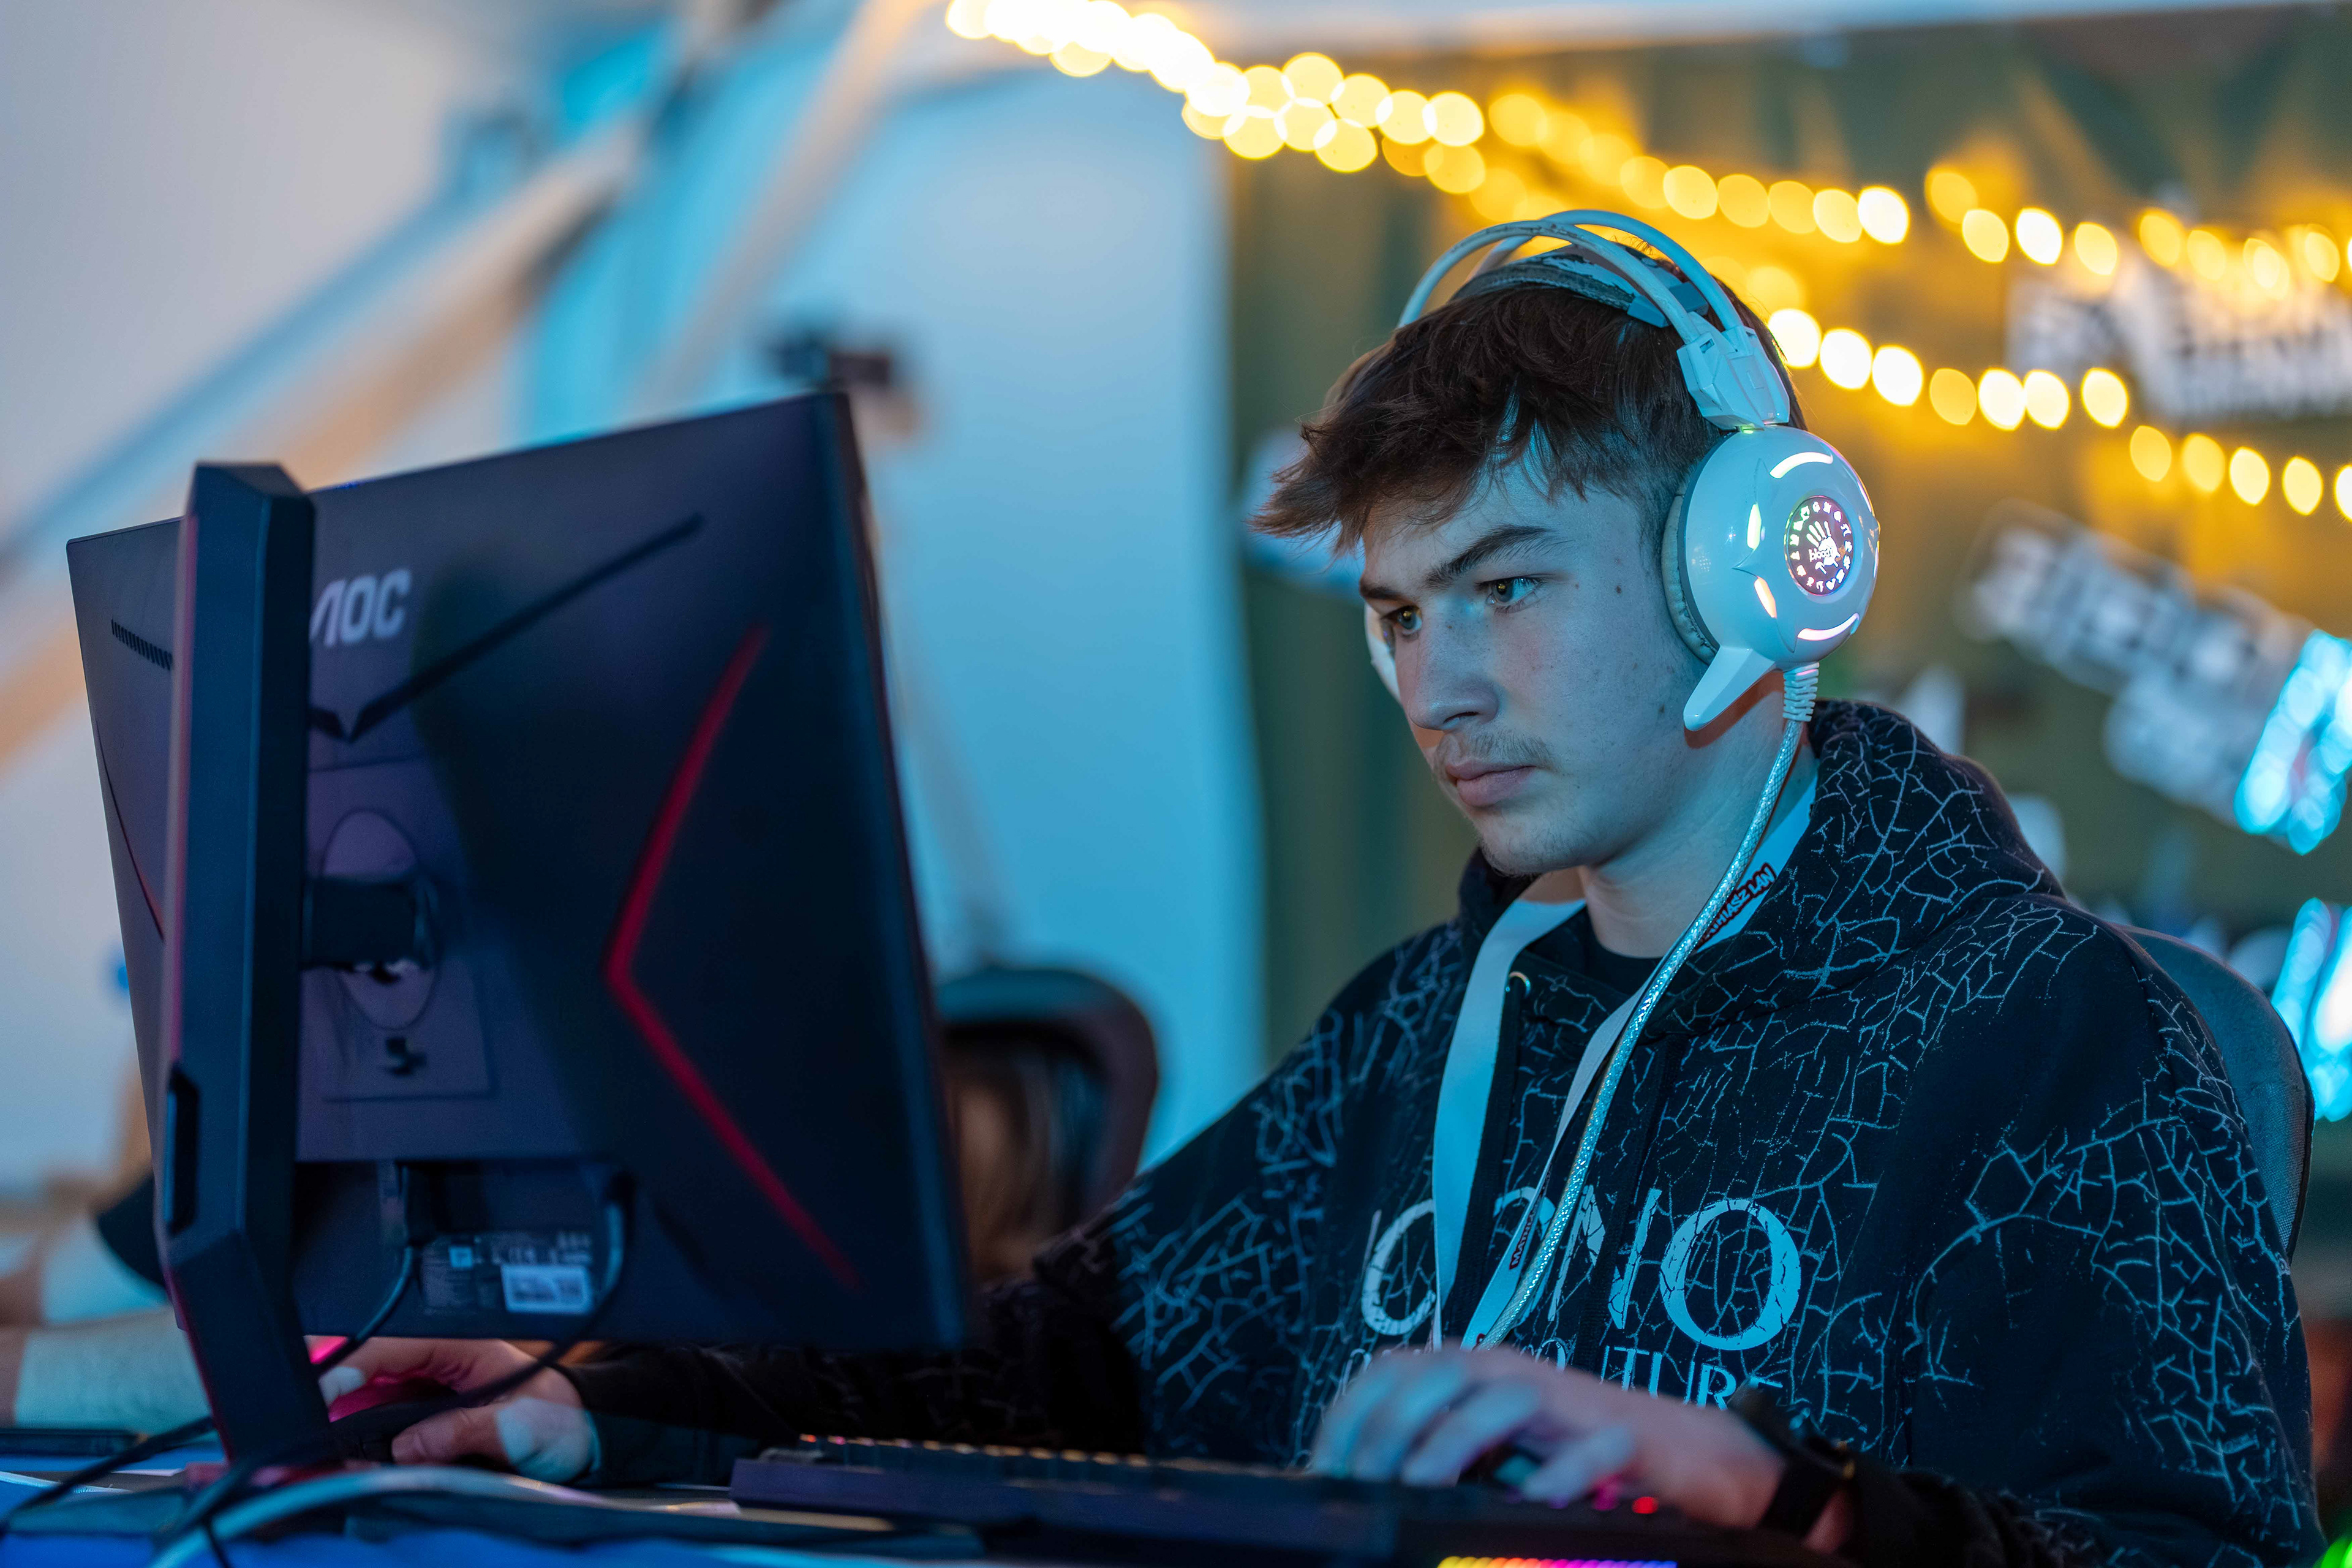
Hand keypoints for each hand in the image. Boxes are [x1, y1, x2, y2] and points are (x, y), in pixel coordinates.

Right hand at [314, 1338, 596, 1482]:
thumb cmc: (557, 1416)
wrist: (579, 1439)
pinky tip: (337, 1467)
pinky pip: (375, 1436)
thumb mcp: (517, 1423)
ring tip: (312, 1456)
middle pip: (362, 1375)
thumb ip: (462, 1430)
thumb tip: (407, 1447)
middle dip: (329, 1400)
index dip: (350, 1365)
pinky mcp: (417, 1428)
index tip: (320, 1390)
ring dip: (336, 1430)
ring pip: (360, 1408)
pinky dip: (354, 1451)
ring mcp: (420, 1398)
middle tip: (302, 1434)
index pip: (389, 1345)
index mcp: (457, 1346)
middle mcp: (431, 1368)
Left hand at [1308, 1347, 1847, 1552]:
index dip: (1346, 1423)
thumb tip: (1352, 1494)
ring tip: (1421, 1493)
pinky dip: (1558, 1476)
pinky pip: (1589, 1448)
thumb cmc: (1567, 1453)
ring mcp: (1564, 1400)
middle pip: (1429, 1380)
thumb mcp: (1486, 1449)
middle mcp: (1506, 1371)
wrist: (1682, 1450)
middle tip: (1367, 1492)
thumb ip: (1428, 1455)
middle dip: (1386, 1435)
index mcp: (1466, 1369)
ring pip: (1498, 1402)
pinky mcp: (1621, 1435)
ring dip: (1452, 1445)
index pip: (1385, 1375)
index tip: (1324, 1477)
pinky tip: (1533, 1503)